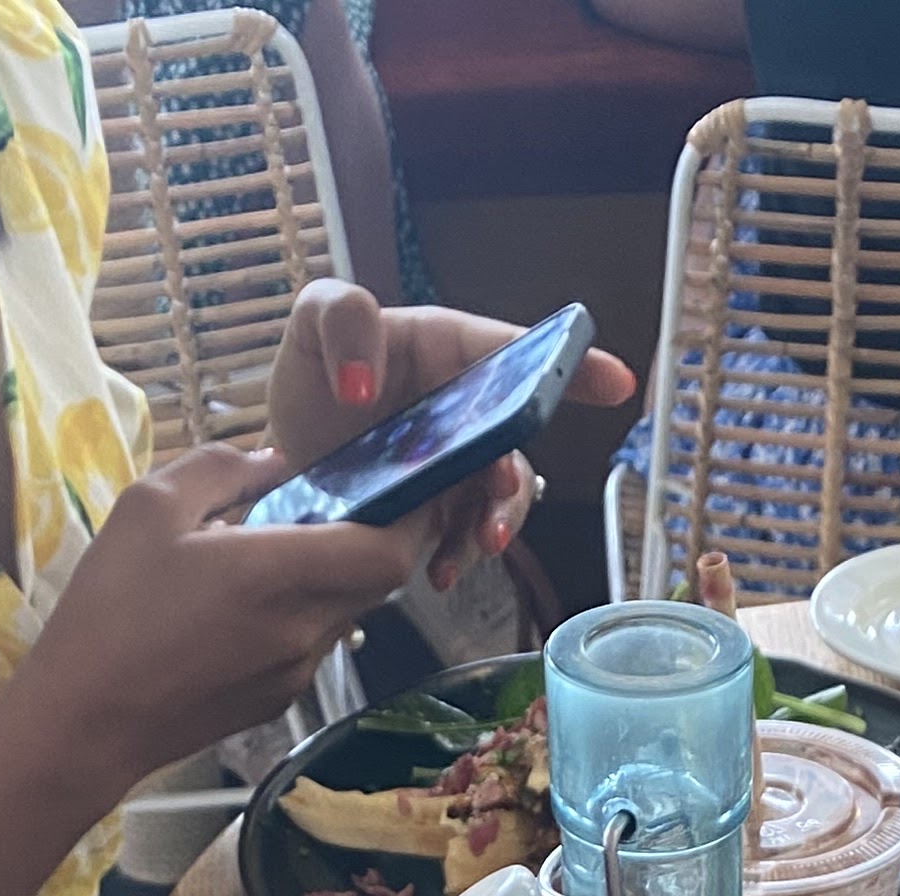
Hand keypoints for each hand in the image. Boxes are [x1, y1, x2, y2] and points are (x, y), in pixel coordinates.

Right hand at [14, 440, 447, 816]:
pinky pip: (311, 646)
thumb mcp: (151, 506)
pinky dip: (301, 614)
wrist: (85, 721)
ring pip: (345, 614)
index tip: (405, 486)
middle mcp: (304, 630)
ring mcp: (295, 674)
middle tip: (338, 506)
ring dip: (331, 579)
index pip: (390, 552)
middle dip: (370, 540)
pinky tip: (248, 604)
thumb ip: (221, 469)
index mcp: (280, 575)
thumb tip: (274, 462)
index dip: (413, 518)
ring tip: (277, 554)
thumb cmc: (110, 606)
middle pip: (376, 582)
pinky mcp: (276, 703)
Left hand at [267, 282, 635, 586]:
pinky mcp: (442, 516)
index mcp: (446, 350)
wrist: (284, 464)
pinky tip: (437, 572)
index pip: (515, 350)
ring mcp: (459, 468)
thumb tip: (364, 382)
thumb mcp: (311, 324)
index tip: (614, 383)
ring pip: (501, 496)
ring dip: (497, 522)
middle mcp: (466, 409)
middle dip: (515, 472)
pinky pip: (467, 538)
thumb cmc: (310, 380)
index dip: (569, 366)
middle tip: (497, 493)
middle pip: (517, 437)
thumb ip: (341, 319)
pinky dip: (459, 557)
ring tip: (479, 543)